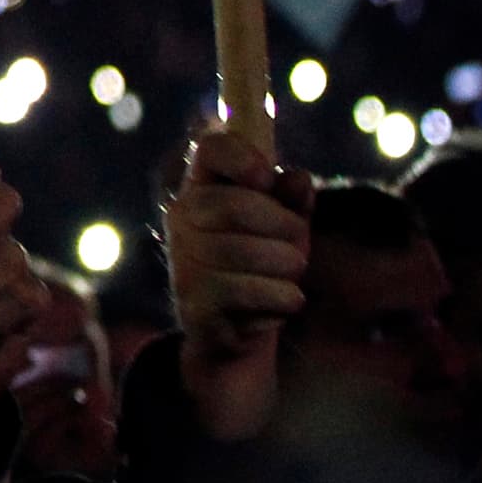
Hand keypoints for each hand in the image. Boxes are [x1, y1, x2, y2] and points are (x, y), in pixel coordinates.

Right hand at [162, 121, 311, 443]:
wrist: (233, 333)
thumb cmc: (261, 266)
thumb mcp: (283, 229)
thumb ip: (292, 201)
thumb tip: (298, 178)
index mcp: (202, 189)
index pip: (211, 150)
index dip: (241, 156)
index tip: (265, 177)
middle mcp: (182, 219)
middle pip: (241, 205)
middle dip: (288, 230)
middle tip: (298, 249)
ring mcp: (184, 262)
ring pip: (256, 253)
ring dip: (290, 270)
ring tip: (288, 280)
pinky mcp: (195, 304)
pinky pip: (258, 293)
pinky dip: (284, 300)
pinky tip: (278, 304)